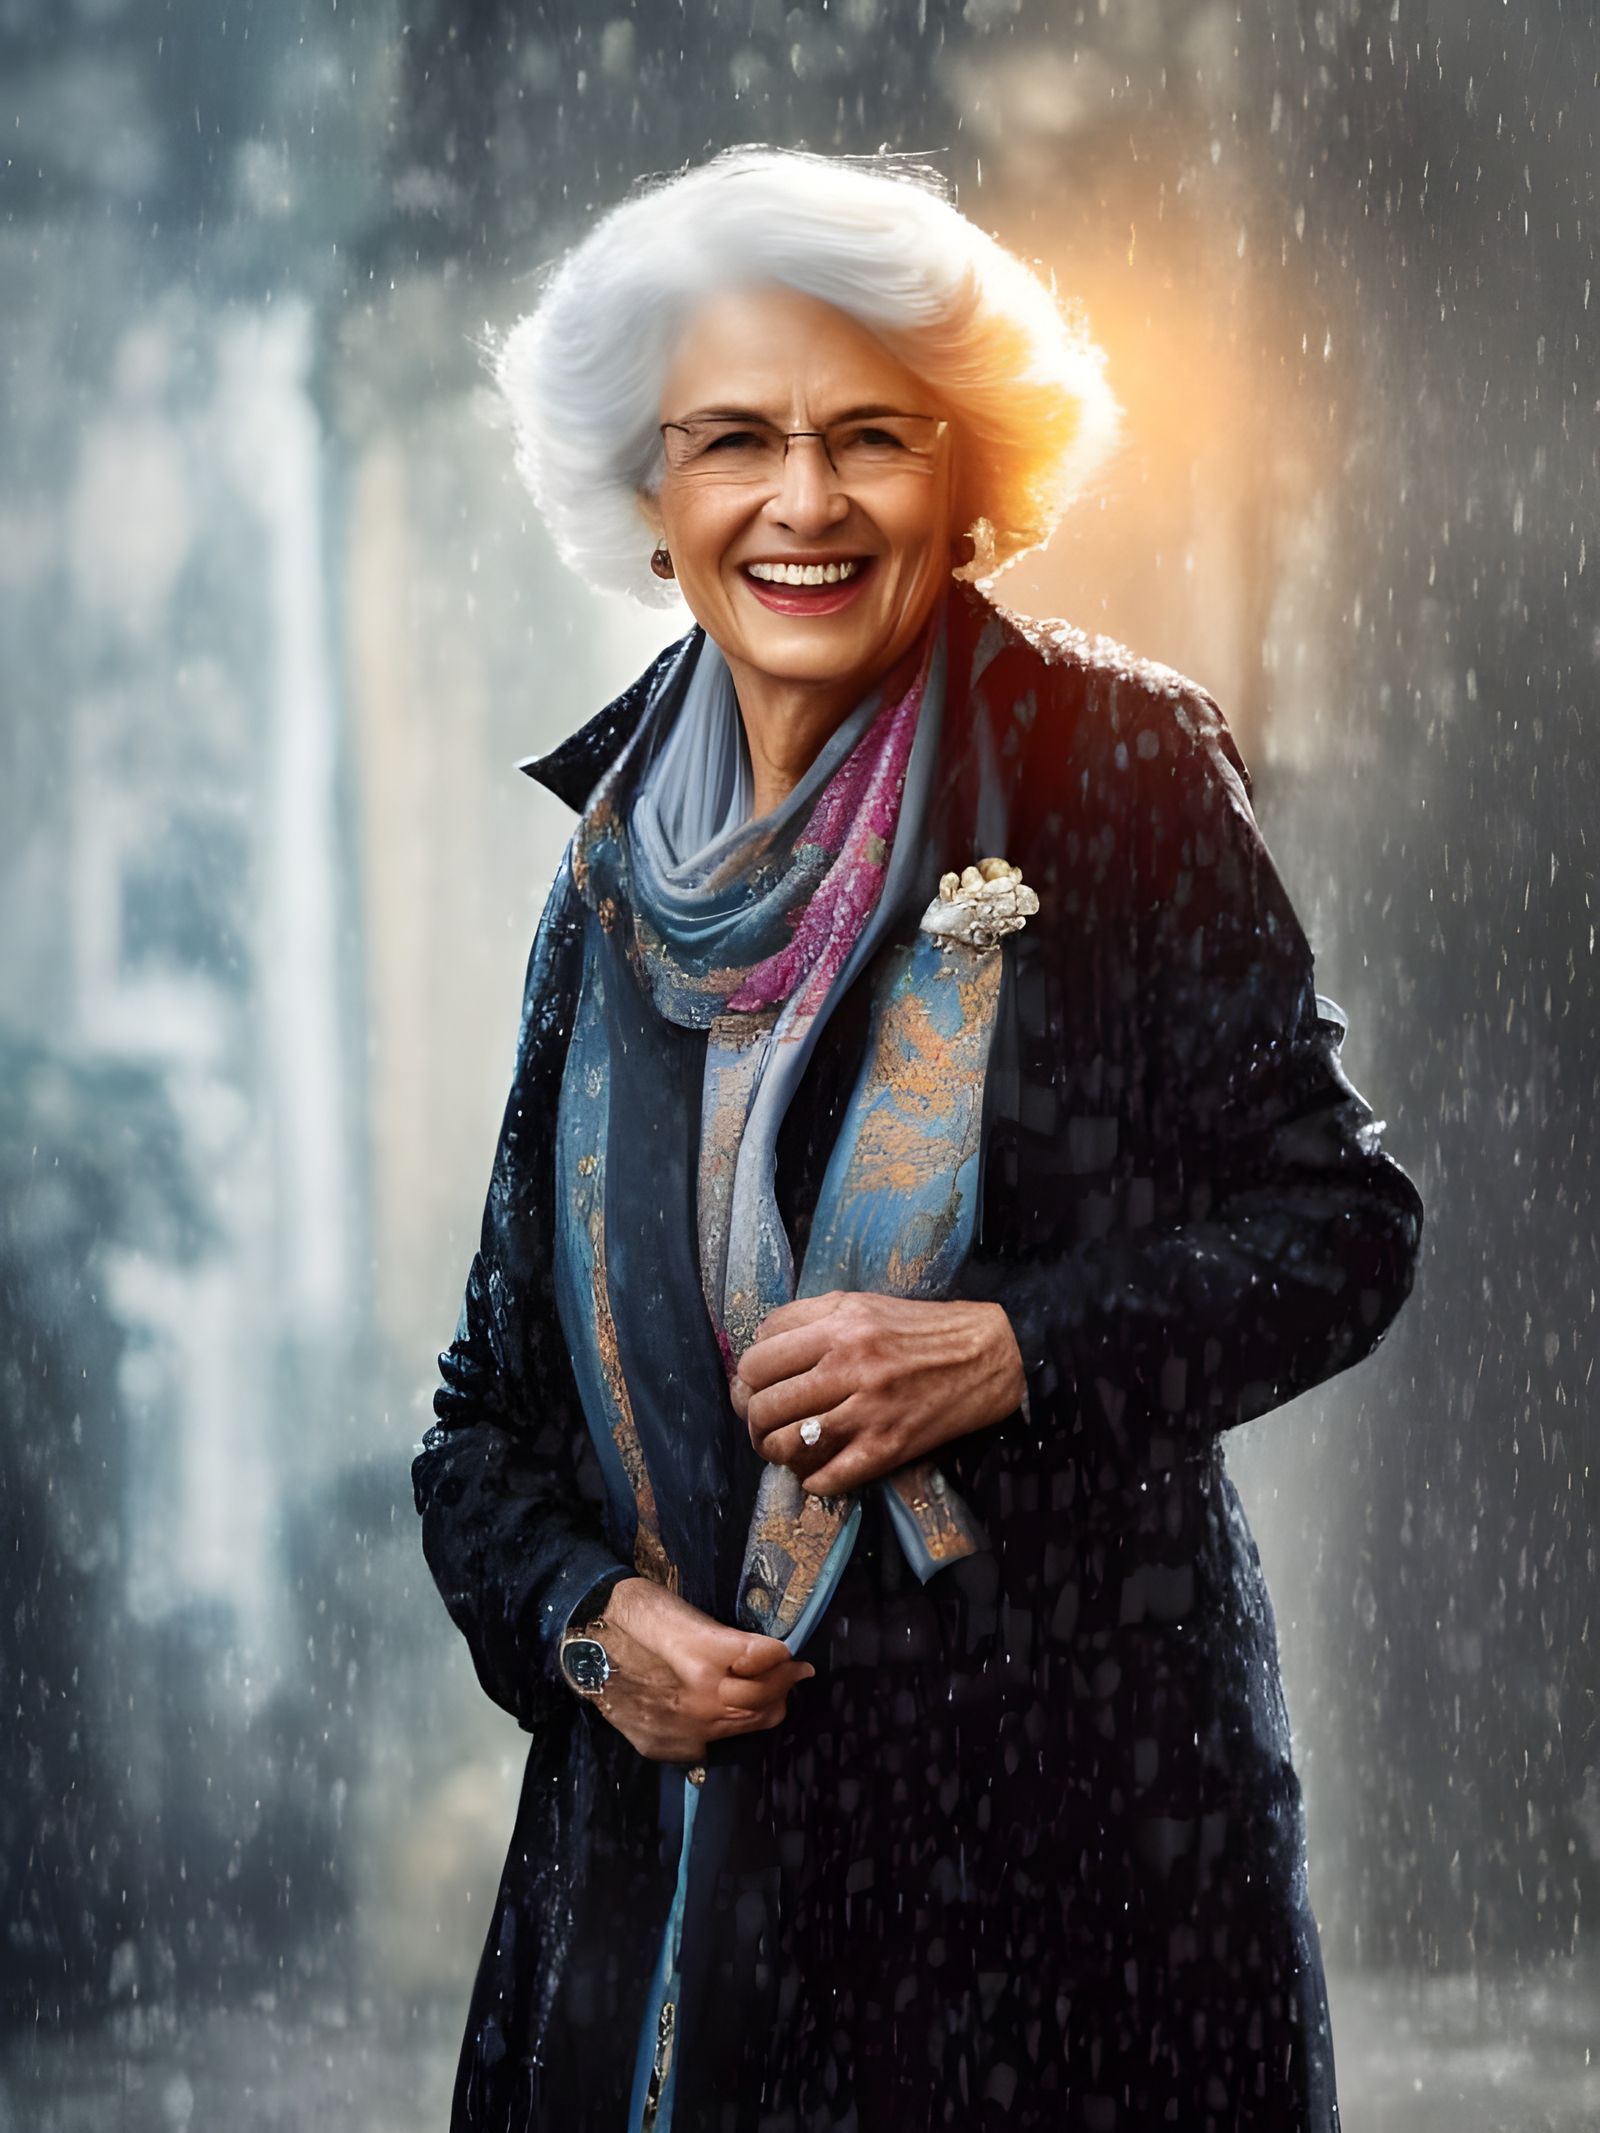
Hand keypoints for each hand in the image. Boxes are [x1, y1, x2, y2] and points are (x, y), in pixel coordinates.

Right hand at [579, 1576, 815, 1763]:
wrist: (582, 1643)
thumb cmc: (636, 1614)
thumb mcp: (686, 1614)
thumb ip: (730, 1640)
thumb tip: (771, 1654)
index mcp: (707, 1658)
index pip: (770, 1661)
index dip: (786, 1658)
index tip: (796, 1657)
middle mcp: (700, 1701)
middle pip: (763, 1701)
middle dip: (783, 1687)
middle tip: (794, 1675)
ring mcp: (682, 1729)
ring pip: (743, 1727)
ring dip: (761, 1709)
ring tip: (770, 1694)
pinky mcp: (665, 1747)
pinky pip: (711, 1744)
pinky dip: (724, 1727)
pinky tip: (723, 1710)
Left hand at [730, 1292, 1025, 1496]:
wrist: (985, 1355)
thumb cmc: (916, 1328)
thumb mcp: (859, 1304)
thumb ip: (807, 1319)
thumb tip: (758, 1349)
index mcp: (839, 1326)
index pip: (758, 1359)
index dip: (746, 1378)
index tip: (755, 1386)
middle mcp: (850, 1366)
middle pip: (765, 1404)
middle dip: (754, 1419)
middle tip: (762, 1422)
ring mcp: (869, 1410)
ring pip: (789, 1443)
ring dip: (775, 1451)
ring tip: (782, 1447)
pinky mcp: (888, 1447)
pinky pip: (829, 1478)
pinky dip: (812, 1481)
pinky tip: (815, 1472)